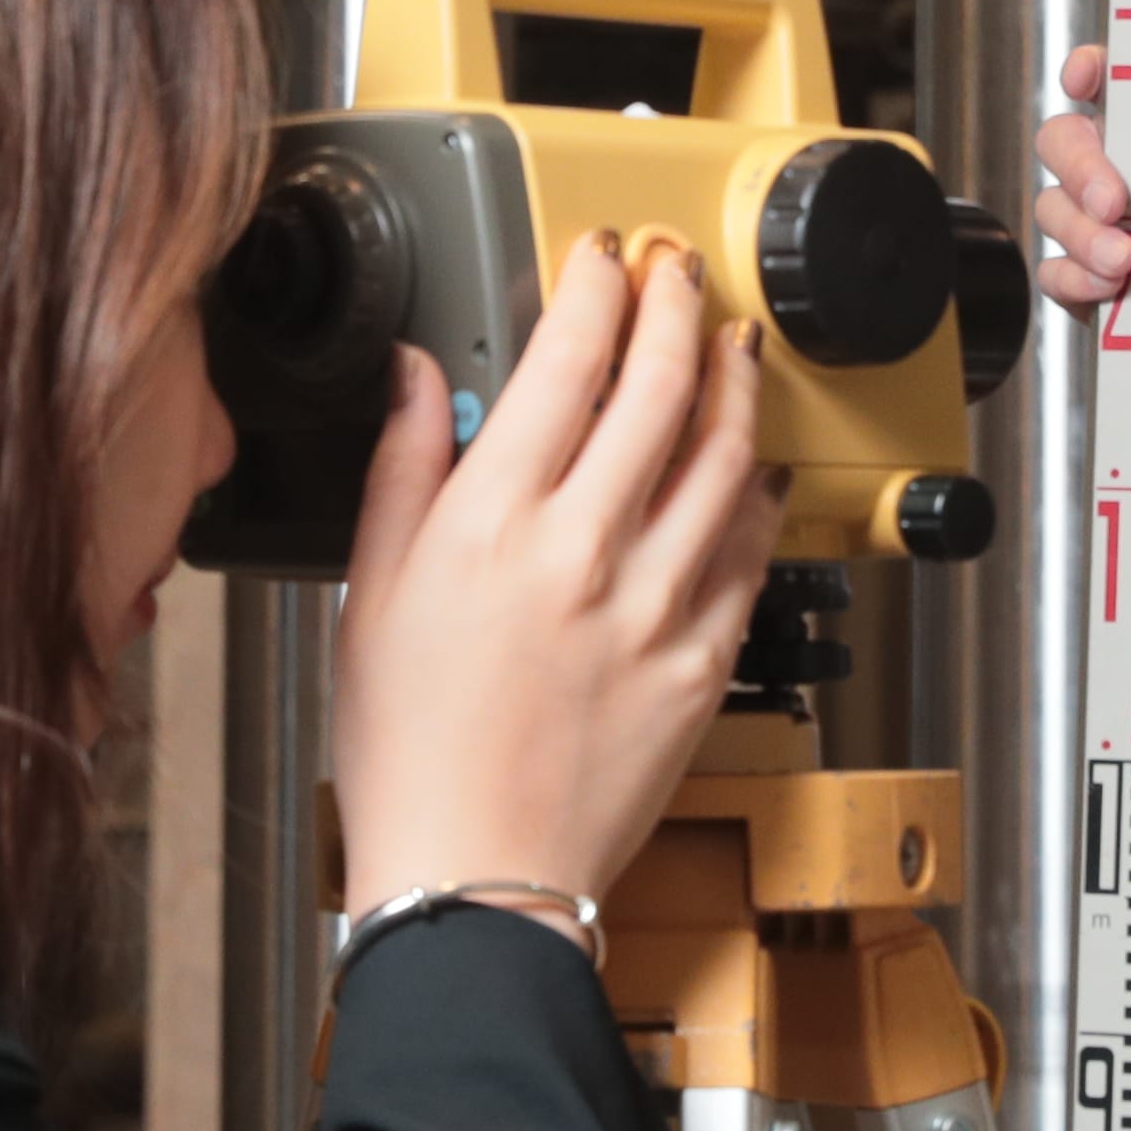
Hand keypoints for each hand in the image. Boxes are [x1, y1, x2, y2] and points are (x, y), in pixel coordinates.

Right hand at [325, 235, 788, 923]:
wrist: (477, 871)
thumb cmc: (412, 752)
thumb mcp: (370, 593)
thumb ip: (404, 466)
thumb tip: (420, 373)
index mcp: (493, 524)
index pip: (568, 357)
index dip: (596, 286)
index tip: (600, 259)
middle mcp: (585, 551)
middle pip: (663, 384)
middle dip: (677, 303)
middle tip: (677, 273)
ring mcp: (657, 605)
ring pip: (727, 454)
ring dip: (735, 379)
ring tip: (730, 343)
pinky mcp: (705, 658)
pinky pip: (752, 548)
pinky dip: (761, 488)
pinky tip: (756, 463)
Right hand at [1030, 0, 1130, 421]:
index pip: (1116, 83)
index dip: (1089, 68)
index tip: (1091, 75)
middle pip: (1065, 142)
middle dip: (1078, 167)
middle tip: (1114, 201)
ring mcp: (1122, 234)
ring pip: (1054, 211)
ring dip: (1078, 233)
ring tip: (1128, 264)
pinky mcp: (1110, 294)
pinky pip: (1058, 277)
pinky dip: (1074, 282)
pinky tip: (1111, 293)